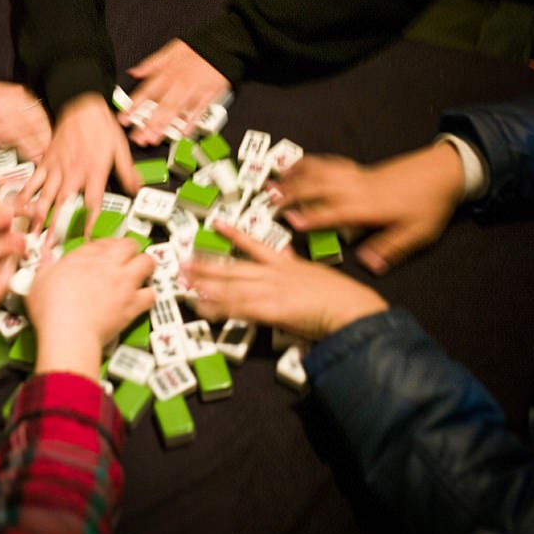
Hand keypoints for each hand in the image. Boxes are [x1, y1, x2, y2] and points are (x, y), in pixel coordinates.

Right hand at [17, 92, 140, 236]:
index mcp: (94, 171)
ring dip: (39, 217)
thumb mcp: (120, 148)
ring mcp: (57, 168)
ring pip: (45, 196)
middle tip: (51, 245)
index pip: (93, 203)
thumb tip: (138, 189)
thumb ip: (127, 172)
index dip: (89, 222)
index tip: (86, 238)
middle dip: (57, 227)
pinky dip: (25, 194)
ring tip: (33, 234)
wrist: (81, 105)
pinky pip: (33, 181)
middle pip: (65, 205)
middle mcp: (74, 173)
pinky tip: (18, 207)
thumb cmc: (99, 126)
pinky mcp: (46, 162)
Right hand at [27, 239, 154, 378]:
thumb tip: (45, 255)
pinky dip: (149, 296)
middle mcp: (108, 264)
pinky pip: (151, 294)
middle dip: (130, 250)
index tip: (104, 253)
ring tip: (142, 272)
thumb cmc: (52, 309)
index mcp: (85, 256)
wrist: (69, 333)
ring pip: (147, 263)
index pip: (103, 241)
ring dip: (146, 266)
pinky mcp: (133, 304)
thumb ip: (45, 265)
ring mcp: (124, 283)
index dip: (106, 246)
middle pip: (130, 244)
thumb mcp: (39, 281)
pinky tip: (142, 299)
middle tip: (127, 257)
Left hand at [122, 39, 230, 145]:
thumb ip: (151, 64)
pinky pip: (199, 110)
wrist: (225, 45)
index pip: (147, 91)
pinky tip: (183, 133)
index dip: (134, 106)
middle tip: (137, 137)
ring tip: (154, 139)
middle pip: (160, 105)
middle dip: (147, 123)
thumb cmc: (198, 49)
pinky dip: (191, 121)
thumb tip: (134, 72)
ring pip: (177, 110)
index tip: (124, 119)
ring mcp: (194, 90)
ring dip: (164, 126)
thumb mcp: (171, 50)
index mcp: (168, 72)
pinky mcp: (209, 95)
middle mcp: (179, 82)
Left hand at [182, 222, 387, 339]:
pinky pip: (236, 308)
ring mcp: (268, 291)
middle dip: (206, 264)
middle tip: (183, 261)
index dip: (233, 234)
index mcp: (285, 264)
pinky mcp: (268, 310)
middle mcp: (272, 274)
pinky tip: (201, 306)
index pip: (253, 245)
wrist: (350, 308)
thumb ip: (298, 264)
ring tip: (183, 281)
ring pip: (229, 285)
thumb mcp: (315, 272)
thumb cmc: (340, 296)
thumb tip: (289, 256)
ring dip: (204, 284)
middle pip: (232, 267)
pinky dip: (217, 307)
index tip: (217, 224)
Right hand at [274, 143, 464, 274]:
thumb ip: (390, 248)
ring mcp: (355, 176)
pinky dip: (308, 163)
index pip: (333, 213)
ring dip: (293, 176)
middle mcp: (356, 189)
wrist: (442, 172)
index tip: (290, 222)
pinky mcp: (357, 169)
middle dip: (291, 194)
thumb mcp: (416, 233)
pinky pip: (327, 162)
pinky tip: (296, 165)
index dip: (311, 218)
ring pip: (318, 173)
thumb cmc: (428, 204)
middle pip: (317, 189)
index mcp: (368, 207)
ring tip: (273, 180)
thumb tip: (369, 264)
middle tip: (269, 201)